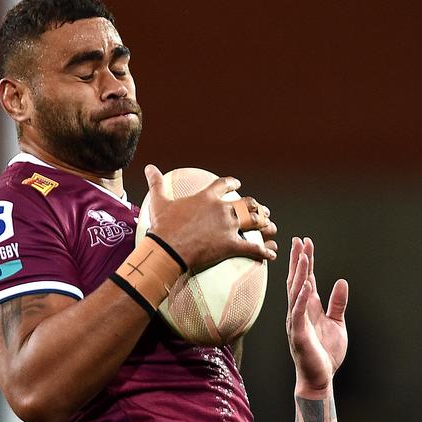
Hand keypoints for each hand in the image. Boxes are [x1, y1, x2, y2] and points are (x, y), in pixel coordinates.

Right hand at [144, 164, 276, 269]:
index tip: (237, 184)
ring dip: (266, 225)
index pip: (223, 185)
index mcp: (207, 198)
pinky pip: (254, 248)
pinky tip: (271, 254)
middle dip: (256, 207)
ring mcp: (228, 227)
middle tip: (261, 210)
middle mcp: (222, 210)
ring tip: (272, 227)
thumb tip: (149, 167)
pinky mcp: (231, 245)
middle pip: (246, 204)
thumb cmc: (163, 226)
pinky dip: (264, 251)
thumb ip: (156, 183)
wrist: (167, 248)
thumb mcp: (159, 202)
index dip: (232, 184)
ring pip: (255, 222)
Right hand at [286, 237, 347, 395]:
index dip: (304, 260)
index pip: (304, 278)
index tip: (304, 243)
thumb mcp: (337, 323)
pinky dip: (302, 298)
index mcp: (308, 307)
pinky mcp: (298, 333)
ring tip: (302, 256)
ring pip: (295, 292)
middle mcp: (298, 310)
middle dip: (298, 260)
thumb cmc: (325, 352)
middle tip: (299, 240)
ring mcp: (296, 321)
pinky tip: (306, 284)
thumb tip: (341, 281)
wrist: (319, 378)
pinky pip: (299, 312)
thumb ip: (338, 303)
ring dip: (299, 274)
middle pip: (297, 280)